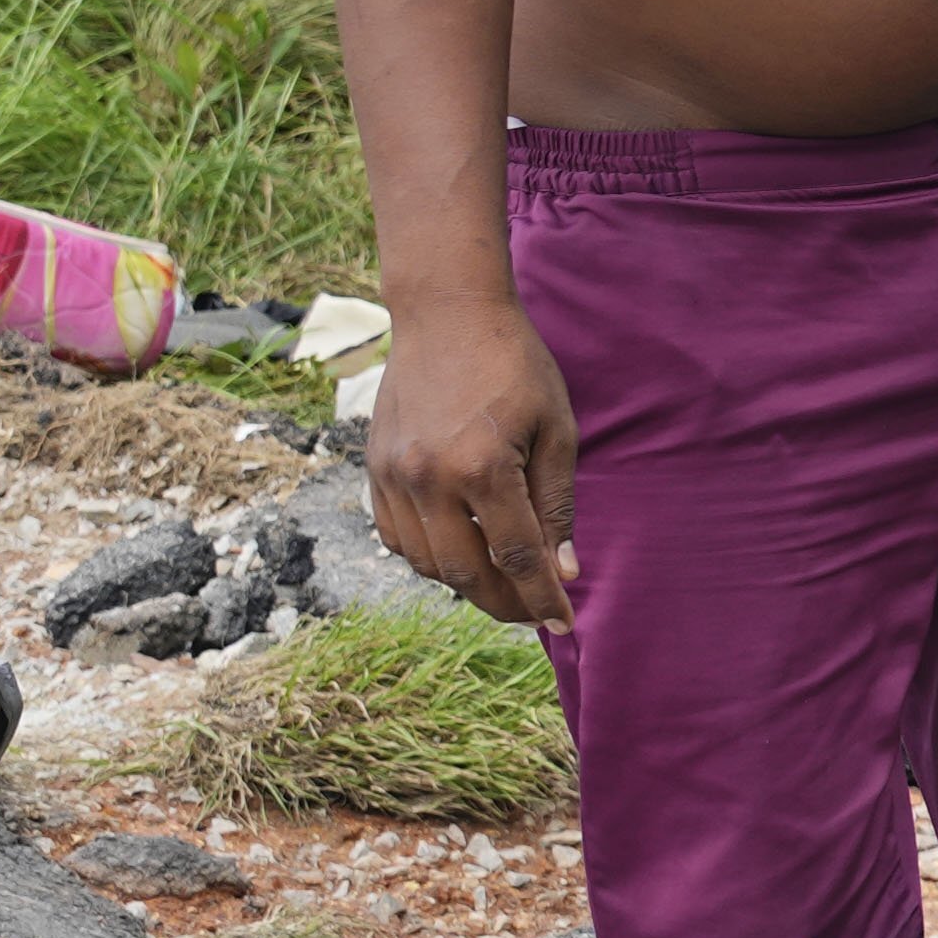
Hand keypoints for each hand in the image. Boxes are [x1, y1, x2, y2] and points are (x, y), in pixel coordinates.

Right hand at [372, 295, 580, 630]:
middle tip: (533, 613)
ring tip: (502, 582)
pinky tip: (459, 552)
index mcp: (483, 467)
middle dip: (504, 603)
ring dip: (465, 583)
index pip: (518, 556)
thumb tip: (564, 571)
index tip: (563, 623)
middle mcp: (429, 477)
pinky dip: (427, 556)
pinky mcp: (374, 467)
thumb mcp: (556, 431)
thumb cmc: (515, 366)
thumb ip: (557, 506)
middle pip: (465, 572)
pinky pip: (395, 536)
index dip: (543, 597)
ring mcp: (394, 474)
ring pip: (426, 562)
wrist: (447, 313)